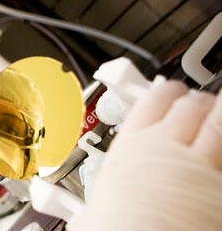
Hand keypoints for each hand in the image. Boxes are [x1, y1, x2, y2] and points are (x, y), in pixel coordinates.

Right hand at [72, 81, 221, 229]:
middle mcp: (167, 148)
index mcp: (131, 146)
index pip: (153, 101)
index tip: (169, 90)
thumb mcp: (97, 199)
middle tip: (198, 102)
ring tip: (219, 110)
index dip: (165, 91)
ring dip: (220, 113)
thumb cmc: (116, 227)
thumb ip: (112, 183)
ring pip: (219, 123)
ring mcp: (201, 166)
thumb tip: (98, 200)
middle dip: (196, 101)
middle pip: (188, 106)